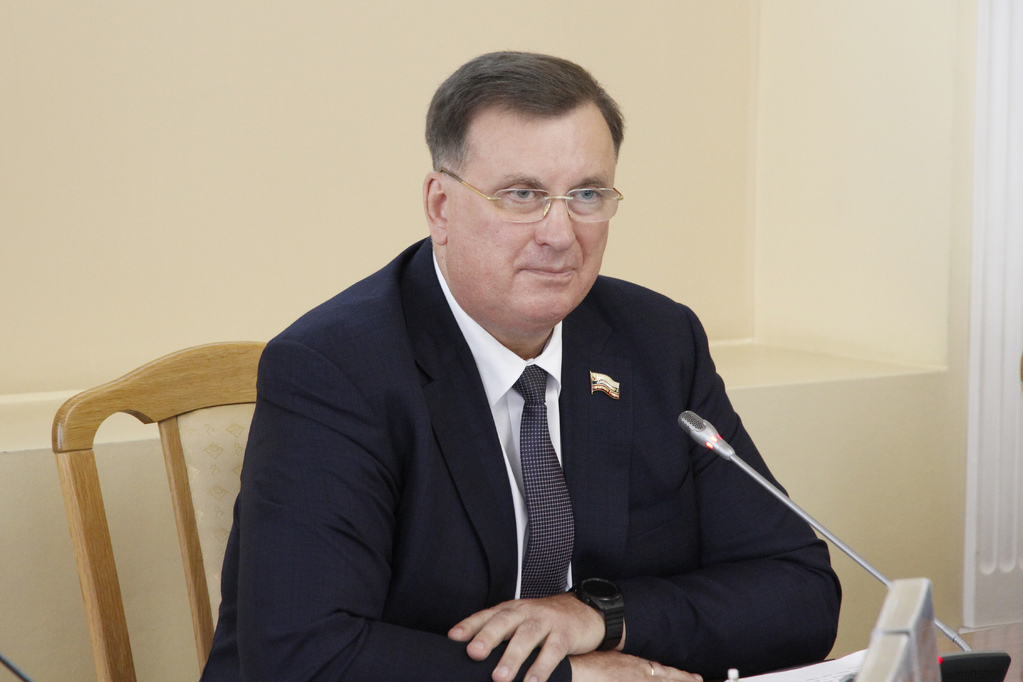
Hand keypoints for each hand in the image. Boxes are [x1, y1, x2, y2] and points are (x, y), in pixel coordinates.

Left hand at [448, 593, 604, 681]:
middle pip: (504, 622)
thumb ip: (499, 634)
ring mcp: (546, 621)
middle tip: (473, 653)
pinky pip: (553, 651)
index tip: (453, 638)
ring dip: (512, 658)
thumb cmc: (544, 621)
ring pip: (527, 637)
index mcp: (511, 609)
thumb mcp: (520, 622)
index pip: (487, 615)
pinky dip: (542, 668)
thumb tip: (471, 655)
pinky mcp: (565, 634)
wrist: (585, 610)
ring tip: (498, 679)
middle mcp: (525, 612)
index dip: (470, 625)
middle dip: (488, 637)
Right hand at [570, 650, 702, 681]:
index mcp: (635, 666)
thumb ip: (626, 666)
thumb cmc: (587, 663)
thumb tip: (637, 669)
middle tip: (700, 681)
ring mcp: (633, 681)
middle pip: (667, 679)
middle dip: (685, 681)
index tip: (695, 678)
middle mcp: (638, 674)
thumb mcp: (611, 660)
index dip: (681, 676)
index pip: (663, 672)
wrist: (573, 667)